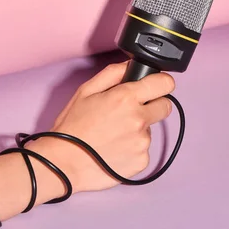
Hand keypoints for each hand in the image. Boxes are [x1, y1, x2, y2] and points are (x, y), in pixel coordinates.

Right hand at [29, 61, 174, 192]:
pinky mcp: (142, 161)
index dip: (160, 83)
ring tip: (114, 135)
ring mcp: (142, 142)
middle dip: (153, 106)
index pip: (165, 83)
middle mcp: (139, 119)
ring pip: (151, 129)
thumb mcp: (86, 91)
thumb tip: (130, 64)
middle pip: (165, 107)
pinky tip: (115, 149)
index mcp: (127, 98)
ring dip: (138, 130)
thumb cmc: (71, 128)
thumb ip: (113, 73)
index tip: (155, 86)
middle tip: (131, 112)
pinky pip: (144, 150)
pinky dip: (133, 149)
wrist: (62, 164)